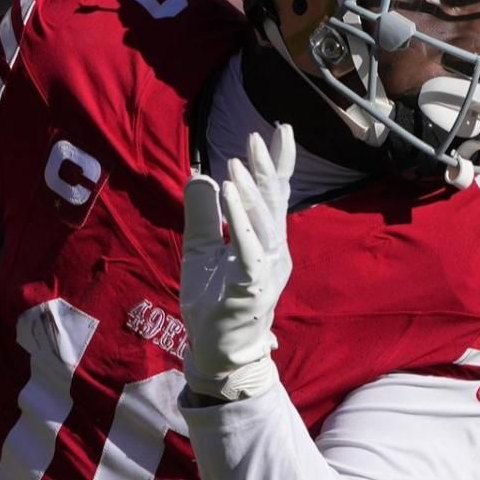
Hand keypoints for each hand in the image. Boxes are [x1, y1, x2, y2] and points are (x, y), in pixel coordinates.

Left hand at [180, 125, 295, 400]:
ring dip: (249, 192)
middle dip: (266, 169)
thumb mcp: (200, 250)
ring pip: (263, 224)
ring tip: (236, 164)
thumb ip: (202, 214)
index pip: (274, 196)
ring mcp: (265, 271)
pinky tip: (229, 196)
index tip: (280, 131)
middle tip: (257, 137)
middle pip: (274, 204)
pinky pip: (247, 250)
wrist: (215, 349)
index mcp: (265, 241)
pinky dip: (239, 222)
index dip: (278, 164)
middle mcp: (273, 252)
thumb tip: (199, 173)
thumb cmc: (213, 302)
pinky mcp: (250, 288)